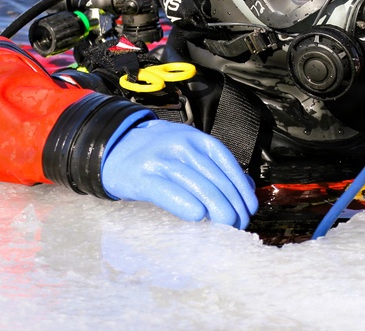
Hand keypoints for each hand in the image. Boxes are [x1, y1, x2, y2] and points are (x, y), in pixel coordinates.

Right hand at [101, 120, 257, 229]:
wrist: (114, 148)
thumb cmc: (158, 154)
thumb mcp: (187, 150)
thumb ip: (214, 166)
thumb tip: (247, 189)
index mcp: (195, 138)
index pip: (226, 163)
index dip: (241, 187)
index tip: (250, 207)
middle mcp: (180, 145)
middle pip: (214, 177)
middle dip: (232, 203)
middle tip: (239, 223)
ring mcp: (160, 159)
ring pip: (196, 184)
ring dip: (216, 207)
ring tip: (227, 225)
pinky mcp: (142, 176)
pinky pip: (167, 191)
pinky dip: (184, 203)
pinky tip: (197, 216)